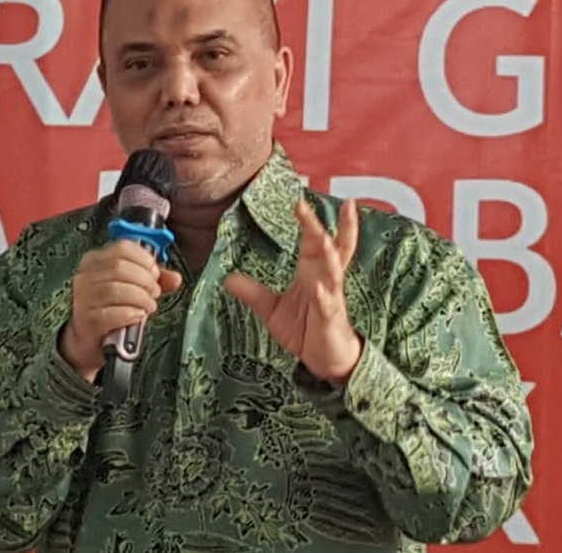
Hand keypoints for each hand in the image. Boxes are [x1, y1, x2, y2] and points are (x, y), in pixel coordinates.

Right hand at [60, 240, 181, 382]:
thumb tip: (175, 278)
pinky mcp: (87, 321)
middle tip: (154, 292)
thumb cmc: (111, 309)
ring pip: (116, 289)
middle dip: (145, 280)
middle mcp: (85, 276)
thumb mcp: (134, 288)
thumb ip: (156, 280)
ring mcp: (84, 298)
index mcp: (95, 260)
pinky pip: (111, 313)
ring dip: (140, 298)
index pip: (123, 247)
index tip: (154, 273)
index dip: (145, 259)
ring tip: (148, 306)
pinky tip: (138, 316)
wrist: (91, 340)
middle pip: (120, 267)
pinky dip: (130, 314)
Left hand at [224, 198, 361, 384]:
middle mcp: (325, 280)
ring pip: (333, 271)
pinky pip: (328, 305)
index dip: (308, 222)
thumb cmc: (307, 329)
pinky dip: (324, 296)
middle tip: (305, 205)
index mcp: (312, 273)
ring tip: (322, 238)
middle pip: (327, 246)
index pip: (313, 241)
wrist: (327, 360)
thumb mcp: (273, 310)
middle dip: (317, 226)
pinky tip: (319, 289)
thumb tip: (228, 278)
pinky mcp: (331, 319)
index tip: (300, 201)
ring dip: (329, 254)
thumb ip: (253, 293)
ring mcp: (331, 298)